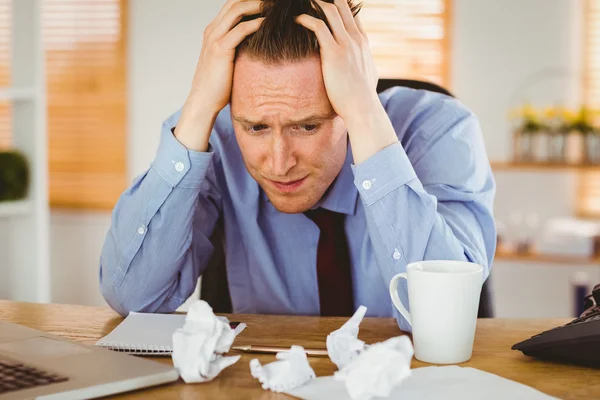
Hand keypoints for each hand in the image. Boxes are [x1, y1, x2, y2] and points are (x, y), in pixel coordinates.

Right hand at [176, 0, 263, 150]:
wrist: (203, 101)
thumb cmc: (218, 85)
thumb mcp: (228, 61)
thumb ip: (239, 48)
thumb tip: (259, 47)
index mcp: (214, 31)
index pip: (232, 5)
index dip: (249, 1)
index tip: (269, 4)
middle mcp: (213, 30)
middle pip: (234, 1)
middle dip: (255, 0)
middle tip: (274, 3)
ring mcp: (215, 38)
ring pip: (237, 10)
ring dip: (258, 5)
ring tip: (275, 7)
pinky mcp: (220, 49)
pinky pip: (241, 30)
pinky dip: (256, 24)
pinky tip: (269, 24)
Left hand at [295, 0, 378, 121]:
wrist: (362, 108)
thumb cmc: (362, 97)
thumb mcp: (368, 74)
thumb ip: (362, 65)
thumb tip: (361, 67)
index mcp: (363, 42)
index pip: (351, 15)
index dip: (339, 7)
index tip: (325, 6)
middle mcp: (355, 39)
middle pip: (342, 6)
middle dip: (326, 1)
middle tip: (312, 2)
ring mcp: (346, 44)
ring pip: (330, 11)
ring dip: (314, 4)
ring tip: (301, 4)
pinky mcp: (333, 52)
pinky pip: (318, 26)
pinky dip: (305, 19)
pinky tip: (296, 19)